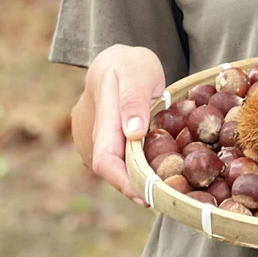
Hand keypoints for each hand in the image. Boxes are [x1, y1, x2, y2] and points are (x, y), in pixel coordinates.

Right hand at [86, 44, 166, 206]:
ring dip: (135, 176)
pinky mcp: (97, 143)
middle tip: (167, 194)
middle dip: (136, 185)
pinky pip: (116, 160)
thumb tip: (133, 133)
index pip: (105, 160)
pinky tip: (155, 167)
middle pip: (111, 170)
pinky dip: (134, 166)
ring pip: (113, 167)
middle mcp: (90, 133)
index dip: (124, 183)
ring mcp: (91, 139)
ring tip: (165, 181)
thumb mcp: (138, 71)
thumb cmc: (129, 63)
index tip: (147, 197)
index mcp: (102, 116)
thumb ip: (134, 99)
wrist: (115, 60)